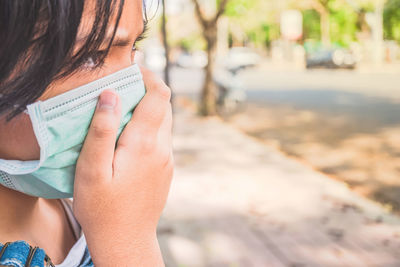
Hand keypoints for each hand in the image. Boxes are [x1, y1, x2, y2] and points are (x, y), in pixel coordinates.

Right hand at [73, 68, 172, 266]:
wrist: (127, 240)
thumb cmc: (103, 208)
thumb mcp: (92, 170)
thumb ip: (101, 130)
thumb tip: (110, 94)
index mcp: (145, 144)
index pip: (159, 95)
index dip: (148, 76)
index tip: (132, 68)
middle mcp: (163, 148)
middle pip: (165, 106)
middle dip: (147, 91)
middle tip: (121, 88)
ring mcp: (168, 160)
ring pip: (164, 122)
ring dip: (148, 110)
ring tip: (121, 112)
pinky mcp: (166, 169)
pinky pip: (162, 139)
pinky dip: (149, 128)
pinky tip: (128, 138)